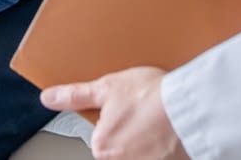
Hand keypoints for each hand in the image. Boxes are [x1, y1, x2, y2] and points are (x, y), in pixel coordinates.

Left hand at [42, 67, 187, 159]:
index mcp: (102, 146)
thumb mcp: (106, 87)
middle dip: (130, 127)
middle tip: (143, 110)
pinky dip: (164, 143)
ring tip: (157, 117)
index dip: (113, 114)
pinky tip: (168, 129)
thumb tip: (49, 98)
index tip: (125, 106)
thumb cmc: (152, 96)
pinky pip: (159, 153)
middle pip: (120, 143)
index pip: (100, 132)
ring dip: (148, 135)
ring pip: (140, 149)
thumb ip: (75, 95)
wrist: (191, 106)